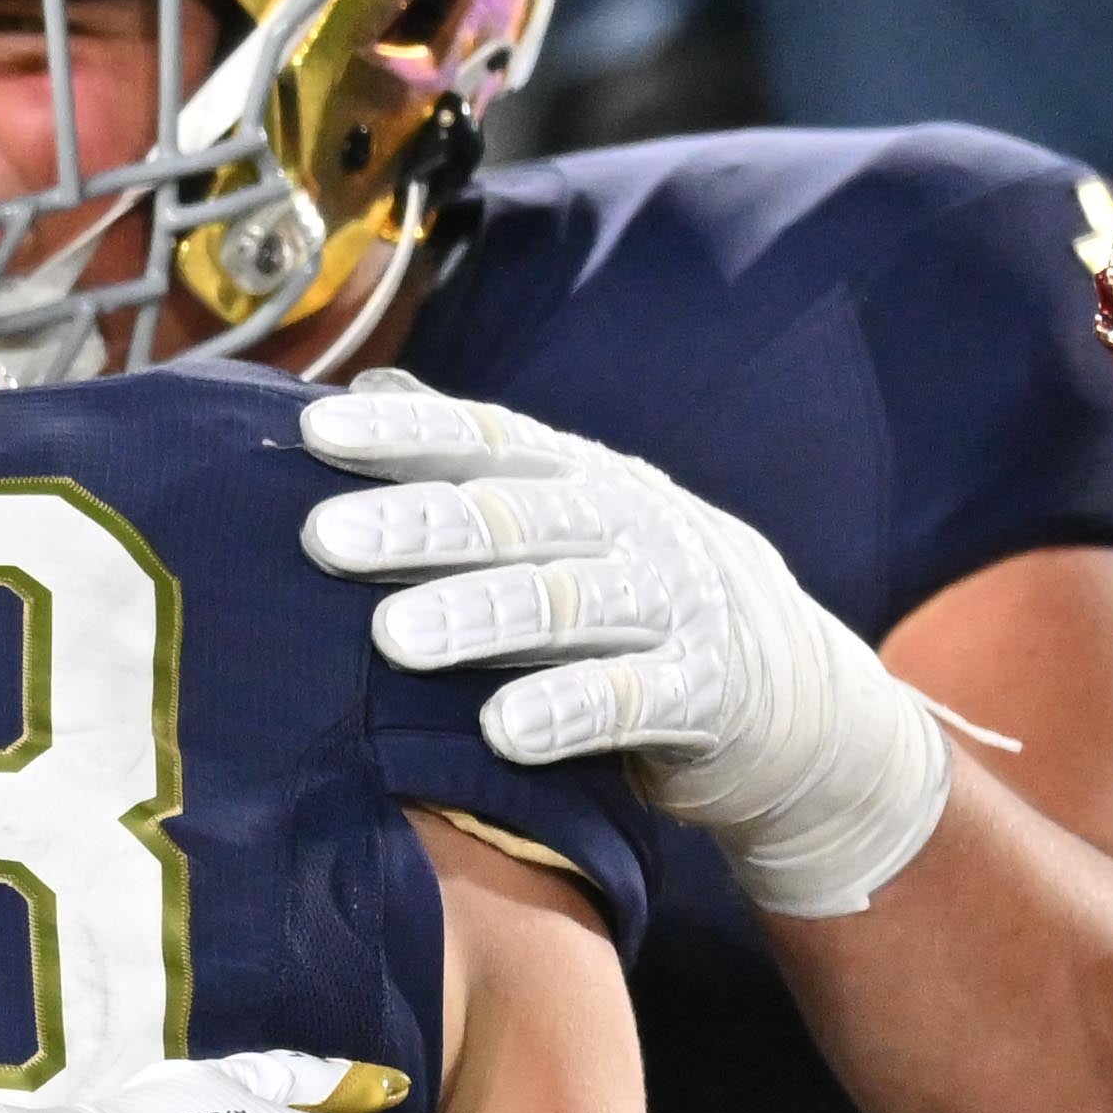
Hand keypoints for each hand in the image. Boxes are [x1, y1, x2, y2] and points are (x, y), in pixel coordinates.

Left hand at [297, 373, 950, 916]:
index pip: (485, 438)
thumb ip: (476, 461)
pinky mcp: (701, 695)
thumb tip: (370, 381)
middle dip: (418, 526)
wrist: (797, 692)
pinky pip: (628, 700)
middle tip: (324, 539)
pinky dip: (568, 712)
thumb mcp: (571, 511)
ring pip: (564, 604)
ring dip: (478, 617)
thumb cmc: (641, 594)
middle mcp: (625, 527)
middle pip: (514, 517)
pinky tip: (503, 731)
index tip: (315, 430)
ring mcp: (669, 607)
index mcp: (581, 478)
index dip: (404, 432)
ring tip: (397, 638)